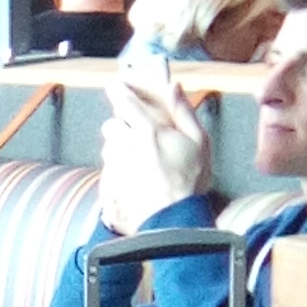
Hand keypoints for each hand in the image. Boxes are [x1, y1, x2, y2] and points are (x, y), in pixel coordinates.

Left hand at [99, 57, 206, 232]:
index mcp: (149, 132)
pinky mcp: (109, 185)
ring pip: (108, 148)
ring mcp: (115, 167)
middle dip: (120, 125)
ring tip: (139, 159)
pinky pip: (107, 170)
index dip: (119, 92)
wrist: (172, 220)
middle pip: (111, 125)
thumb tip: (174, 87)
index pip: (126, 103)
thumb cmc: (190, 181)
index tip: (115, 86)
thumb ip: (184, 111)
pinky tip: (133, 178)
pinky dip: (116, 170)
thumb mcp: (199, 141)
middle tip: (136, 132)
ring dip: (118, 148)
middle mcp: (127, 146)